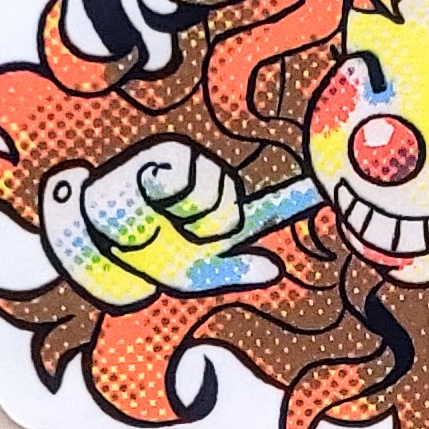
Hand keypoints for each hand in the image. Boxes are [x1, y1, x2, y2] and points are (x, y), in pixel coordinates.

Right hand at [44, 140, 296, 301]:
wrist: (96, 238)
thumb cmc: (145, 254)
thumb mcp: (194, 274)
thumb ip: (235, 271)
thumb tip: (275, 268)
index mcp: (224, 216)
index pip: (272, 207)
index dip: (302, 197)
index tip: (332, 185)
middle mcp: (214, 187)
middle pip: (233, 212)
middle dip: (204, 230)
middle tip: (174, 231)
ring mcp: (194, 168)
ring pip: (212, 197)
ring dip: (184, 214)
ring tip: (157, 214)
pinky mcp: (170, 155)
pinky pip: (186, 178)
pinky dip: (165, 194)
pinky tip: (148, 193)